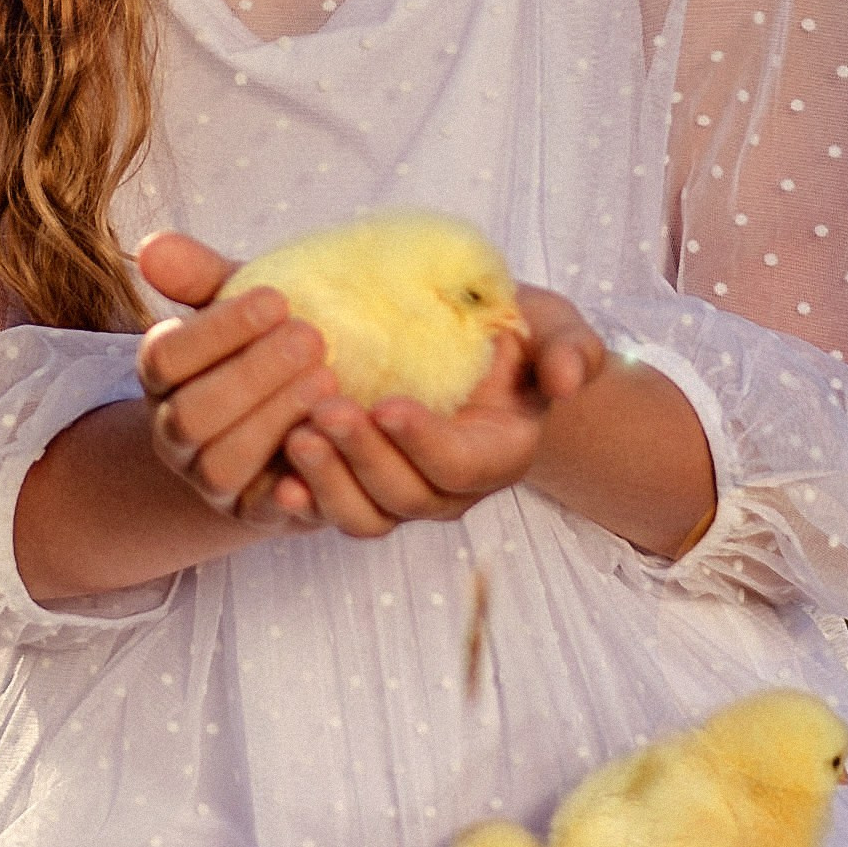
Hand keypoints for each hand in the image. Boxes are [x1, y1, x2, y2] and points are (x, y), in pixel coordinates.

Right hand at [134, 230, 337, 526]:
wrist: (305, 418)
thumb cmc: (270, 348)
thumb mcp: (244, 308)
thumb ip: (200, 276)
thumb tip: (150, 245)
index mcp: (165, 378)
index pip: (164, 358)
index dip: (217, 331)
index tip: (278, 299)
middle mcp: (176, 434)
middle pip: (190, 415)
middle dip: (250, 376)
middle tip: (312, 339)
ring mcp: (213, 482)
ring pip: (221, 465)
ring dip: (273, 421)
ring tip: (329, 382)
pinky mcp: (256, 515)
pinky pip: (266, 511)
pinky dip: (294, 483)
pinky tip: (327, 443)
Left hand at [276, 285, 608, 540]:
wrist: (478, 347)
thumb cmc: (518, 334)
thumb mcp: (555, 329)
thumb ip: (572, 351)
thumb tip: (568, 380)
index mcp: (499, 454)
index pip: (460, 466)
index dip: (424, 443)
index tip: (386, 405)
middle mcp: (452, 489)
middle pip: (406, 498)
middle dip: (363, 459)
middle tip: (324, 411)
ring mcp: (405, 493)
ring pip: (367, 517)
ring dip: (328, 484)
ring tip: (296, 437)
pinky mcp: (363, 486)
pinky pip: (333, 511)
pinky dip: (305, 503)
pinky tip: (275, 480)